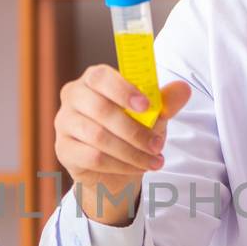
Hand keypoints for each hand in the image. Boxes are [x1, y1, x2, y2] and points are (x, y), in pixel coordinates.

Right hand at [54, 65, 192, 226]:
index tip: (147, 106)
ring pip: (98, 137)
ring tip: (152, 161)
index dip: (123, 90)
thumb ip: (166, 101)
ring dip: (131, 152)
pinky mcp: (63, 148)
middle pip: (100, 109)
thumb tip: (183, 89)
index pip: (101, 77)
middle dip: (134, 130)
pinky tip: (134, 168)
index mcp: (93, 78)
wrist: (116, 166)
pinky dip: (118, 165)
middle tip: (158, 145)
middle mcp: (73, 96)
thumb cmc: (132, 129)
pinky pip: (91, 157)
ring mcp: (64, 122)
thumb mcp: (153, 114)